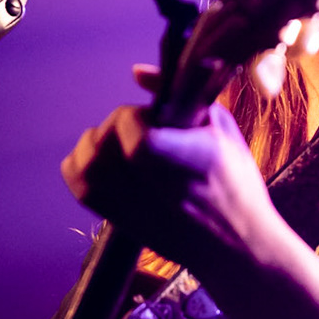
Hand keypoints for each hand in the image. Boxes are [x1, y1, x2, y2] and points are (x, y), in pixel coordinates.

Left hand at [59, 83, 274, 282]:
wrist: (237, 246)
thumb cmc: (235, 183)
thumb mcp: (222, 128)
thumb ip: (182, 93)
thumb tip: (137, 72)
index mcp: (193, 161)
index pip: (139, 140)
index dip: (134, 119)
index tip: (152, 117)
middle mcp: (160, 189)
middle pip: (105, 148)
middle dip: (114, 126)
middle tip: (136, 127)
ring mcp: (136, 208)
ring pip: (87, 167)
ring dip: (95, 144)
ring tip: (117, 141)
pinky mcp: (122, 221)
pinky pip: (81, 187)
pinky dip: (81, 165)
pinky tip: (102, 159)